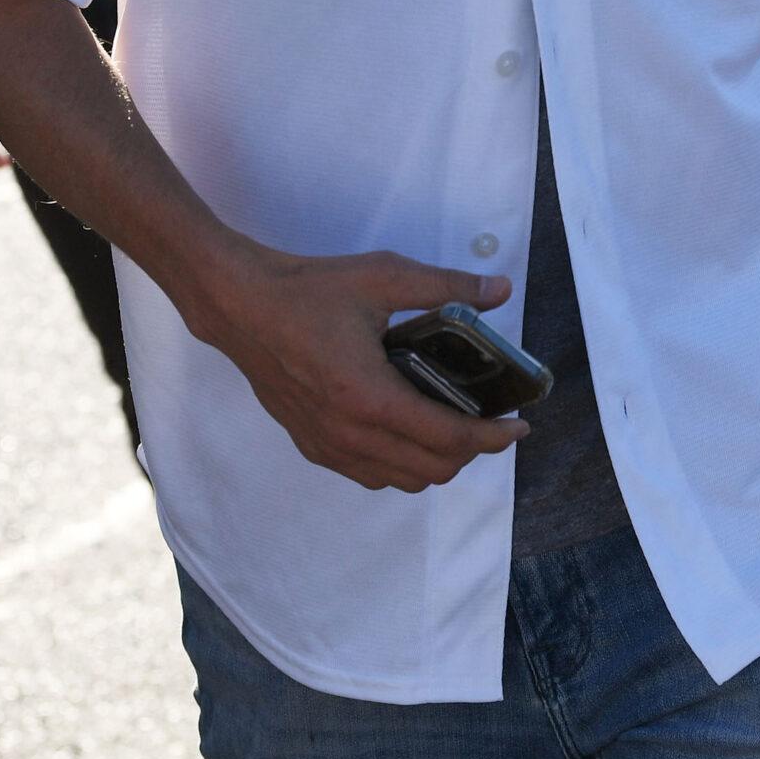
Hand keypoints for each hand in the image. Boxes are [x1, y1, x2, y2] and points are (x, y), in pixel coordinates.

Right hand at [190, 243, 525, 493]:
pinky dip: (400, 463)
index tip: (519, 425)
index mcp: (371, 398)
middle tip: (487, 418)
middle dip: (471, 450)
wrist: (240, 305)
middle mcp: (350, 435)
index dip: (494, 437)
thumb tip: (499, 289)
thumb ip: (446, 287)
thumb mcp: (384, 277)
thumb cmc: (307, 291)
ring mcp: (328, 446)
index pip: (450, 439)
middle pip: (433, 471)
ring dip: (436, 461)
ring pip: (402, 481)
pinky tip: (406, 428)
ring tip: (451, 423)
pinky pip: (370, 474)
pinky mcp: (311, 445)